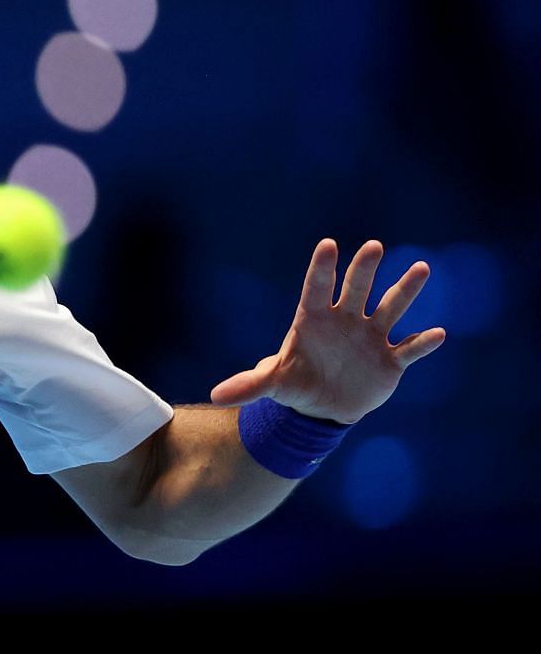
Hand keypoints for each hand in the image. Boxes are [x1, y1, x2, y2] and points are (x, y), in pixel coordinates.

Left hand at [209, 239, 446, 424]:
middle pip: (356, 290)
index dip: (322, 269)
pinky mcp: (390, 361)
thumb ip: (249, 385)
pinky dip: (423, 343)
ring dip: (405, 291)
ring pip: (390, 308)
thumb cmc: (296, 384)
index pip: (316, 288)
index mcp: (314, 320)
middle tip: (372, 246)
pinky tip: (438, 334)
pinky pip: (410, 349)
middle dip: (364, 269)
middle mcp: (346, 321)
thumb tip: (216, 396)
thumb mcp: (272, 385)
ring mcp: (371, 338)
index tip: (327, 245)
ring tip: (420, 270)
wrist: (323, 407)